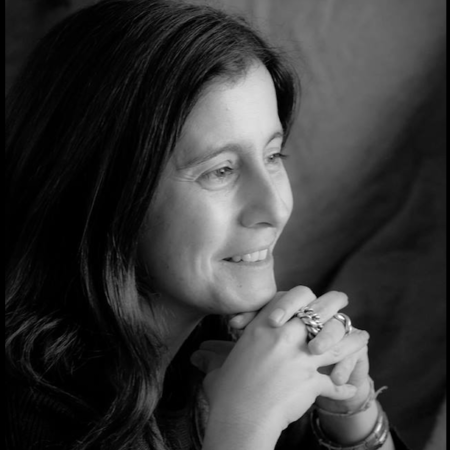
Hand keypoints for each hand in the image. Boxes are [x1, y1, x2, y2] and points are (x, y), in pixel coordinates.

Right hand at [229, 289, 372, 414]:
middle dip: (335, 302)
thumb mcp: (224, 362)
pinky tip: (351, 387)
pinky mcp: (312, 380)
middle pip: (320, 308)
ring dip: (353, 339)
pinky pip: (336, 381)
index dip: (304, 298)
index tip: (310, 301)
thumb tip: (196, 356)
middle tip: (343, 301)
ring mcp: (302, 356)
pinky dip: (344, 386)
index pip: (292, 297)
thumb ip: (218, 355)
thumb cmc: (227, 390)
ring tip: (363, 336)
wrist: (240, 415)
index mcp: (264, 324)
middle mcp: (286, 334)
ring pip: (338, 339)